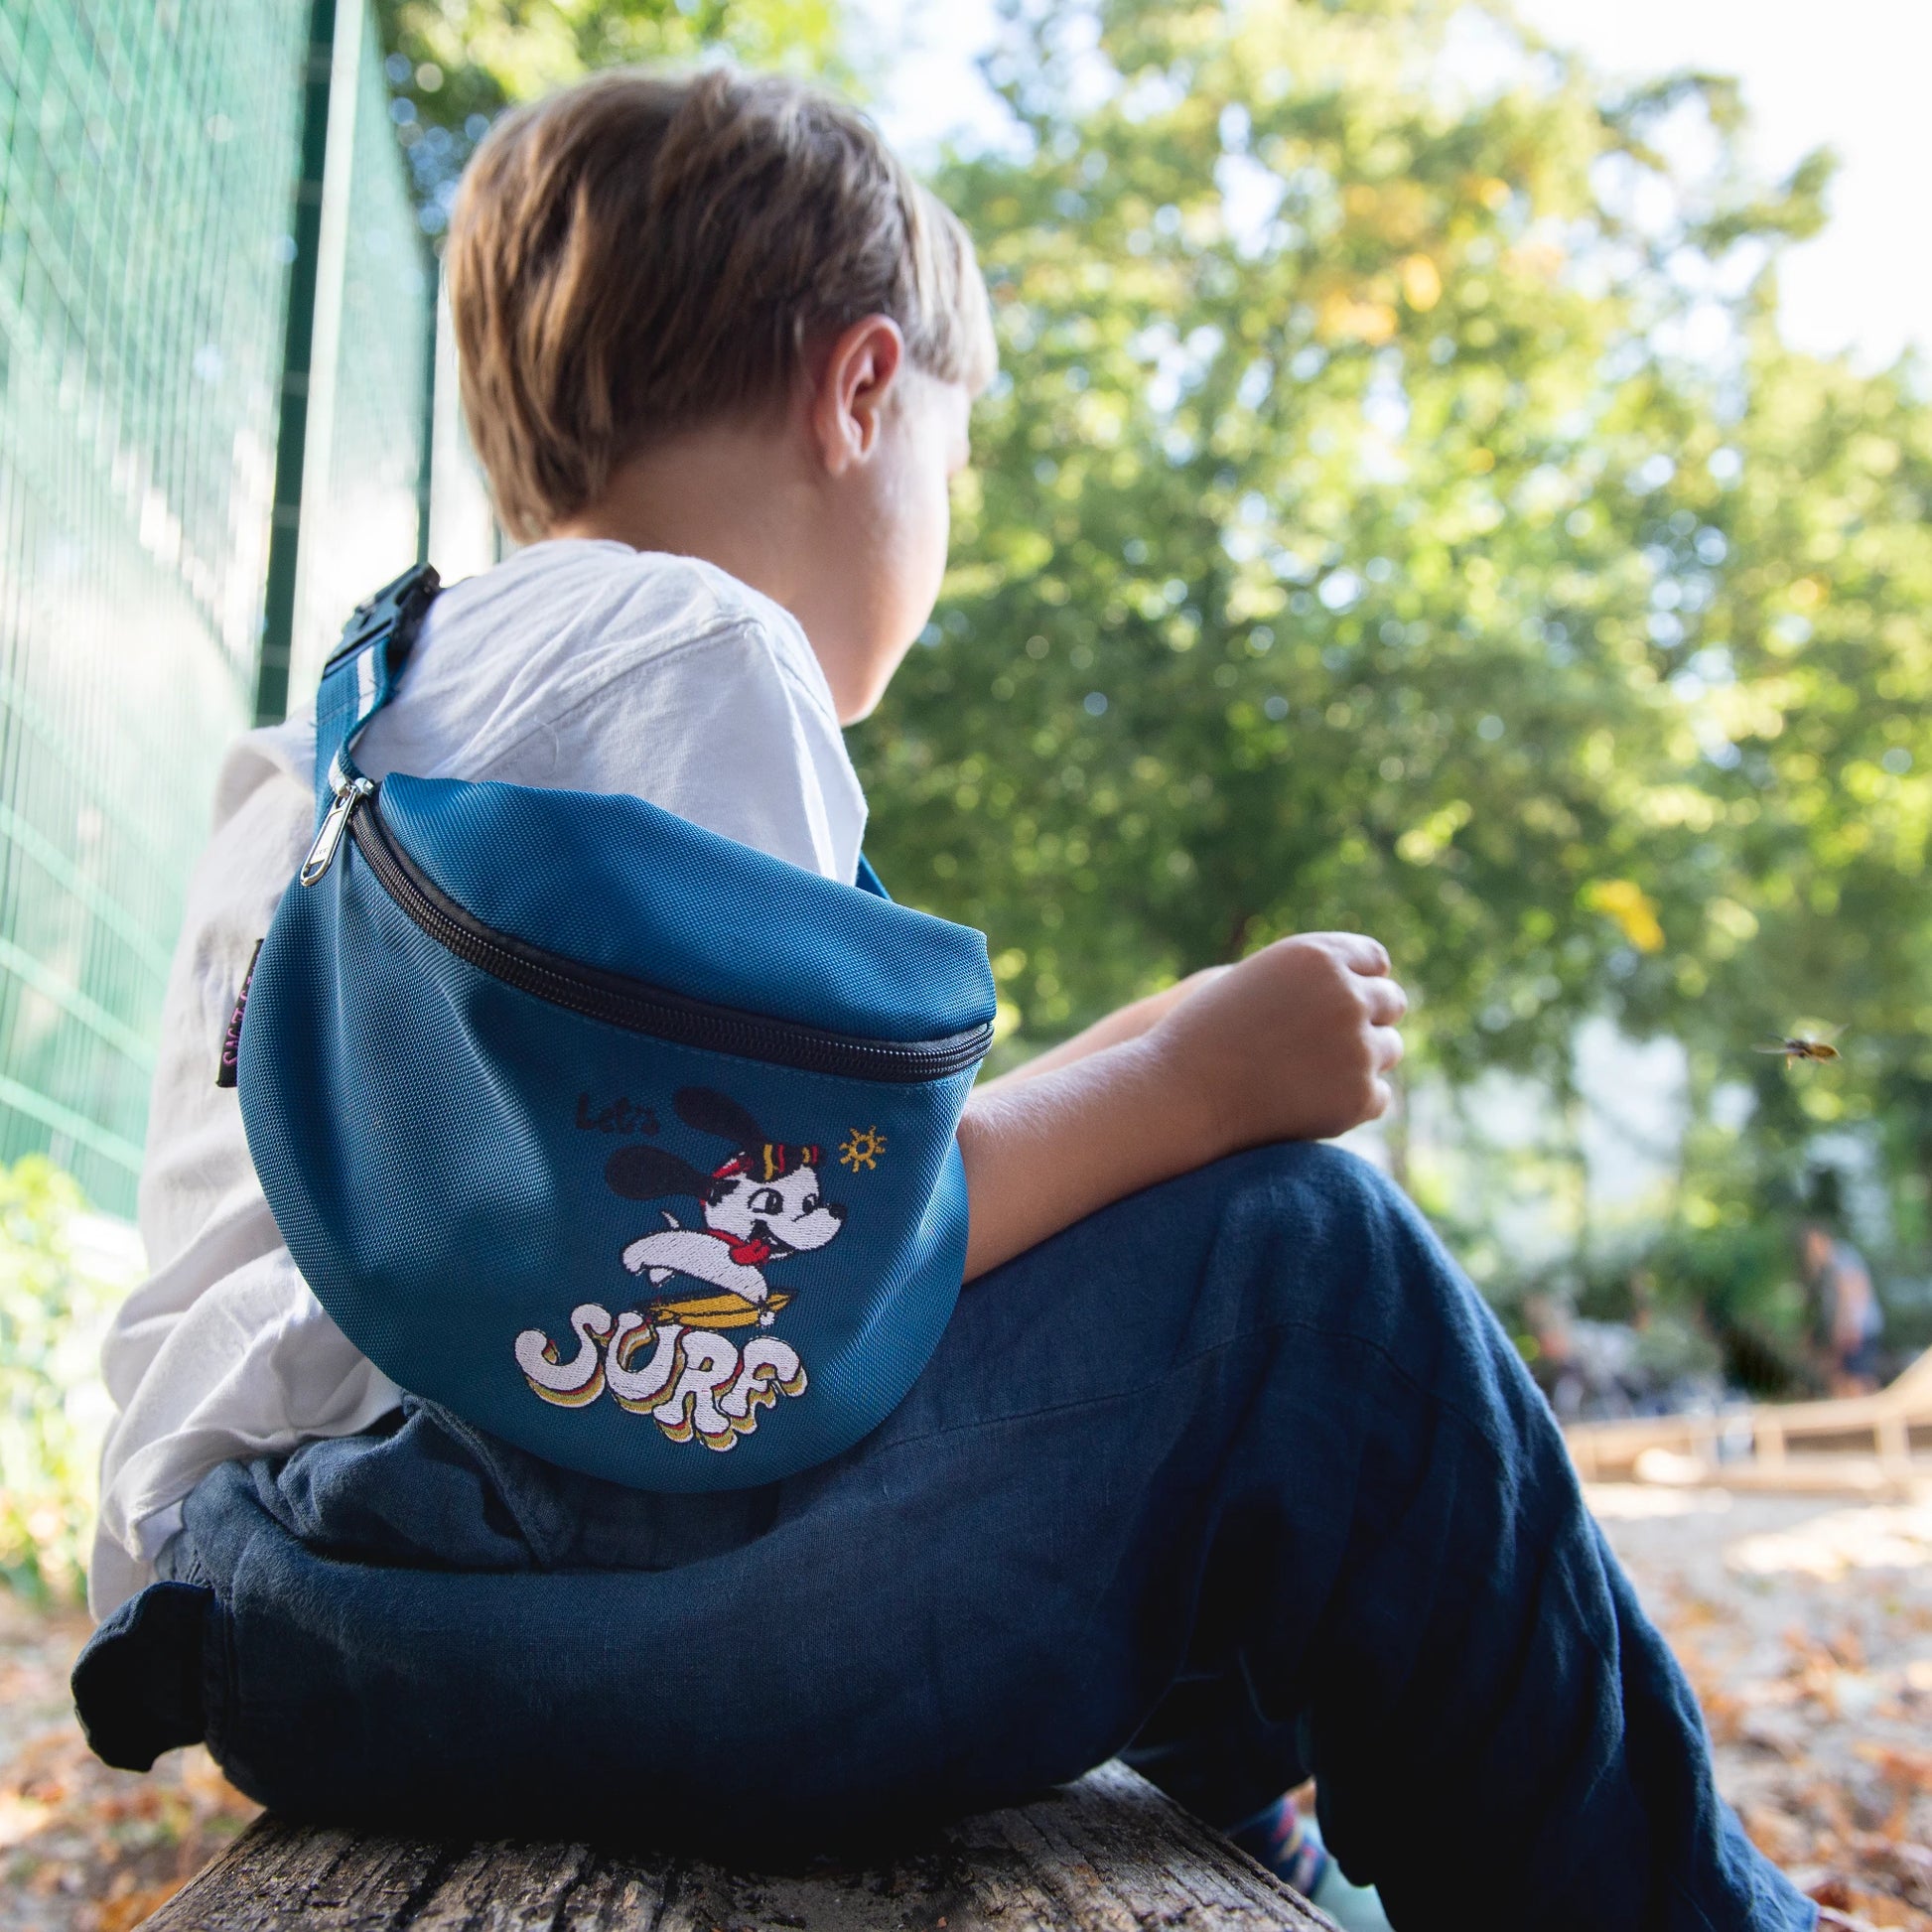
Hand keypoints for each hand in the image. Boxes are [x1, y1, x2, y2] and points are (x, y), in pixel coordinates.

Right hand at [1147, 932, 1405, 1154]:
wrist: (1181, 1092)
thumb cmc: (1209, 1033)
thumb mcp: (1258, 980)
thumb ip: (1314, 975)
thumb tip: (1374, 983)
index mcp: (1319, 957)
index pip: (1375, 960)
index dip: (1360, 981)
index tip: (1338, 1003)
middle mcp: (1346, 996)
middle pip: (1392, 1001)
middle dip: (1368, 1019)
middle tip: (1328, 1043)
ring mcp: (1357, 1047)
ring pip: (1390, 1049)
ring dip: (1362, 1059)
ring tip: (1310, 1073)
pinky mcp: (1359, 1096)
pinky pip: (1378, 1095)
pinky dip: (1353, 1100)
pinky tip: (1310, 1102)